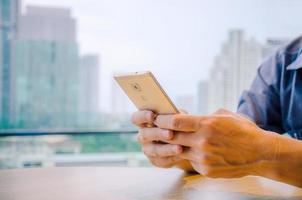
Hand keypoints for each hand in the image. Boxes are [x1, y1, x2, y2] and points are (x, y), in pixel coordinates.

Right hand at [131, 110, 192, 169]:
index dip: (142, 116)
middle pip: (144, 134)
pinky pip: (162, 160)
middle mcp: (143, 135)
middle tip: (170, 134)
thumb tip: (175, 115)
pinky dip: (172, 157)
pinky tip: (181, 153)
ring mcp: (148, 149)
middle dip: (157, 134)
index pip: (136, 118)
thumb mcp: (177, 116)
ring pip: (154, 150)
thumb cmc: (178, 124)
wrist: (186, 141)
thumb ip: (173, 114)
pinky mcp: (156, 160)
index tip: (152, 115)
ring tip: (179, 148)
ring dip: (166, 148)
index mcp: (145, 121)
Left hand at [154, 109, 271, 177]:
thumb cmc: (243, 131)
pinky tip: (196, 151)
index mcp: (206, 124)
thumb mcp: (224, 115)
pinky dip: (190, 155)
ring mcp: (204, 158)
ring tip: (173, 140)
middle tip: (157, 130)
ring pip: (179, 150)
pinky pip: (191, 161)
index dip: (163, 120)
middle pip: (173, 137)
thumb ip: (204, 117)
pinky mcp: (206, 170)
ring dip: (175, 145)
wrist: (260, 153)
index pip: (175, 122)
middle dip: (163, 133)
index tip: (157, 119)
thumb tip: (188, 119)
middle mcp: (202, 141)